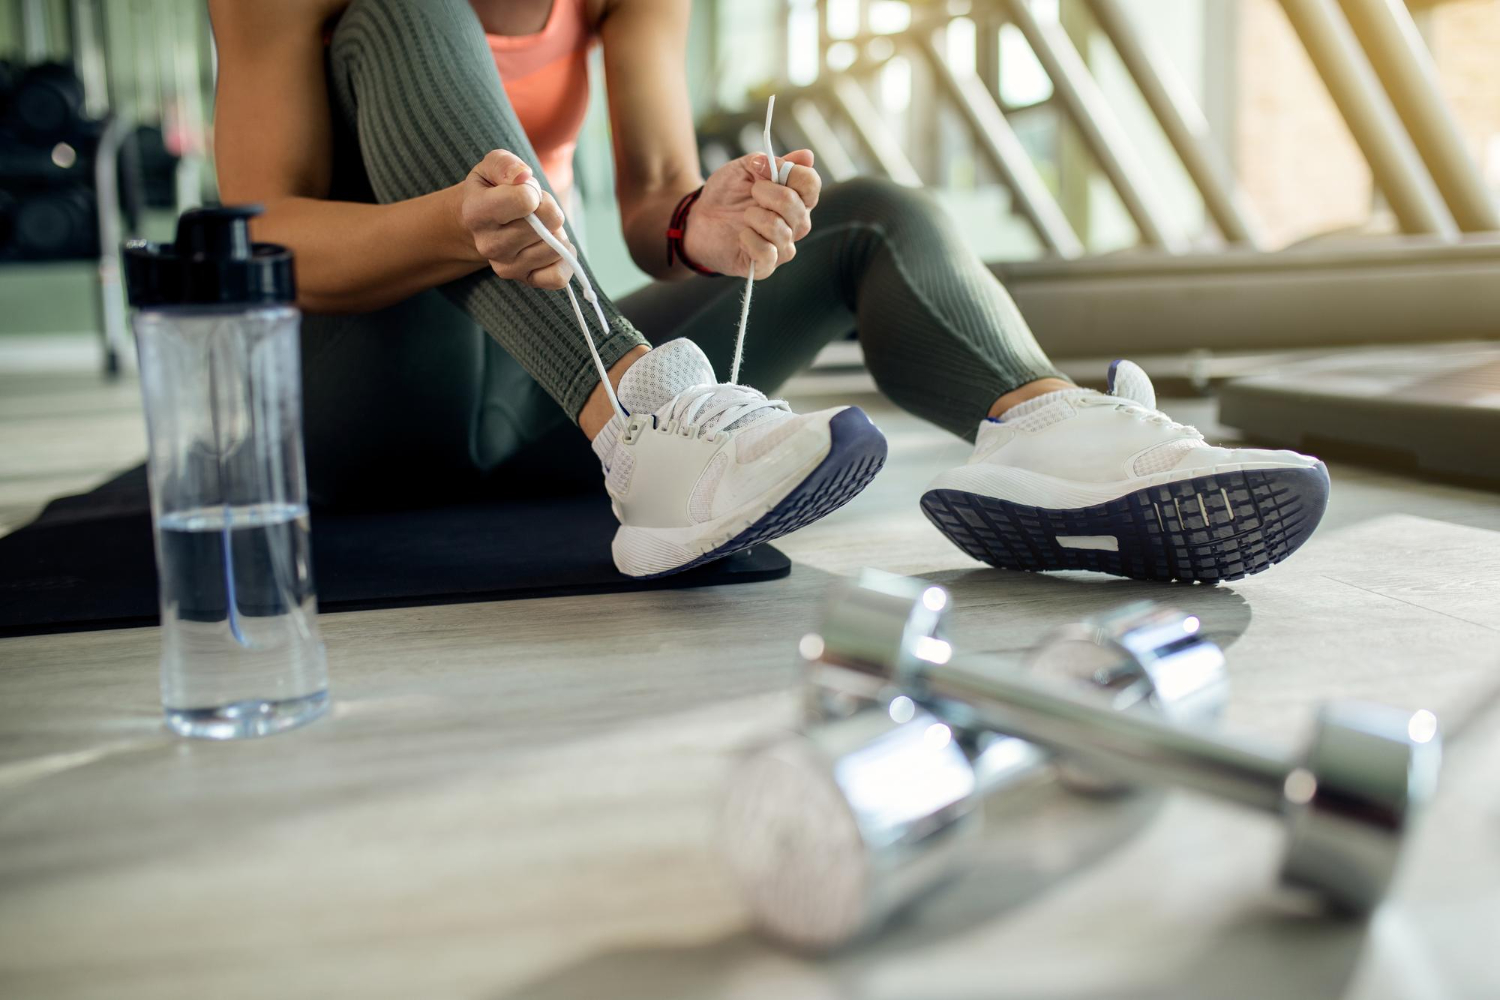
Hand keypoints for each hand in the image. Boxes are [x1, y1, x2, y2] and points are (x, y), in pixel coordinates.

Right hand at [457, 149, 573, 289]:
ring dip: (556, 232)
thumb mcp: (491, 166)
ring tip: (540, 226)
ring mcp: (506, 267)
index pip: (526, 201)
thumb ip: (506, 164)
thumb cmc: (492, 190)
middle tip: (535, 209)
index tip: (526, 191)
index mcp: (477, 213)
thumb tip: (524, 176)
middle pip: (547, 224)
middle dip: (549, 210)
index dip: (535, 191)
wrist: (482, 223)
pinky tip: (552, 246)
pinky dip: (564, 260)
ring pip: (555, 248)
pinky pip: (558, 277)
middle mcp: (489, 245)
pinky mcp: (525, 280)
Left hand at [682, 149, 819, 277]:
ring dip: (754, 217)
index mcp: (797, 198)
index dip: (789, 172)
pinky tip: (741, 235)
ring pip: (780, 231)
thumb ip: (774, 161)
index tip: (759, 167)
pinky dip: (750, 240)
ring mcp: (782, 247)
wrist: (700, 217)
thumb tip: (807, 156)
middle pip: (796, 207)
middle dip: (767, 194)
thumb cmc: (727, 193)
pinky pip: (767, 253)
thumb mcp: (746, 168)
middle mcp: (796, 224)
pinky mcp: (765, 266)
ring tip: (744, 215)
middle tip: (751, 192)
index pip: (811, 184)